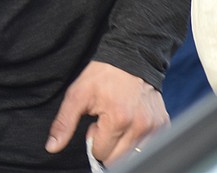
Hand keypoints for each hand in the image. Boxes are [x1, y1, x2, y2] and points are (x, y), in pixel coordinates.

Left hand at [45, 60, 168, 165]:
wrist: (130, 57)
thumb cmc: (103, 75)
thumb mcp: (77, 95)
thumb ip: (64, 123)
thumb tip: (52, 146)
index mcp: (118, 119)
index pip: (100, 152)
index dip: (93, 138)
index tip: (95, 122)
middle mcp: (140, 126)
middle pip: (117, 158)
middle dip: (107, 143)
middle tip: (106, 122)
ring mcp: (154, 126)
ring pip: (133, 153)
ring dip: (122, 142)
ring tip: (118, 120)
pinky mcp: (164, 124)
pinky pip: (148, 145)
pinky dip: (137, 138)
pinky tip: (131, 120)